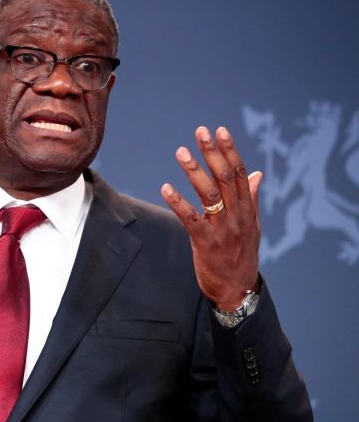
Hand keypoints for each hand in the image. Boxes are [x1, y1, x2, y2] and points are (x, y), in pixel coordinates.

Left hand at [161, 127, 261, 310]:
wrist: (238, 290)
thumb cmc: (241, 254)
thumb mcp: (252, 225)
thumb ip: (251, 198)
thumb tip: (256, 173)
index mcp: (247, 209)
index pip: (239, 173)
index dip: (229, 151)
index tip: (220, 131)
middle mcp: (237, 216)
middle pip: (225, 178)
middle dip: (213, 153)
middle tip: (201, 132)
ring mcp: (222, 229)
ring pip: (209, 195)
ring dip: (194, 172)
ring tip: (181, 152)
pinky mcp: (206, 242)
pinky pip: (191, 219)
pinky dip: (178, 202)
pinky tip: (165, 188)